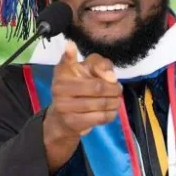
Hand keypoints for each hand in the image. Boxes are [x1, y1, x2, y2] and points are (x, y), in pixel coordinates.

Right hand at [42, 41, 121, 171]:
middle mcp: (60, 89)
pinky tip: (110, 112)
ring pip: (104, 102)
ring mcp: (66, 107)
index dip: (106, 70)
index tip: (111, 76)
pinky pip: (101, 117)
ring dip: (114, 103)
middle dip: (114, 89)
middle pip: (102, 86)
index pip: (92, 64)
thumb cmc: (73, 92)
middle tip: (118, 90)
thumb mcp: (78, 72)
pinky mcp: (73, 123)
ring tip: (116, 102)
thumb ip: (93, 63)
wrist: (58, 124)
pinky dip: (109, 114)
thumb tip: (77, 52)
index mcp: (62, 72)